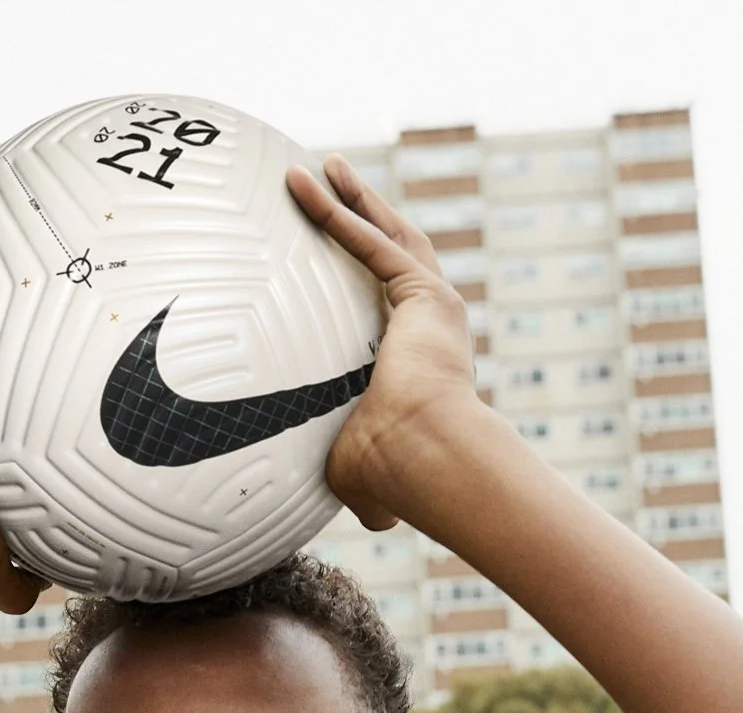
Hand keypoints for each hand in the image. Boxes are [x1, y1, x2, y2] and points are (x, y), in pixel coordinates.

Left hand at [287, 157, 482, 529]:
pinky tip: (309, 187)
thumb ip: (351, 479)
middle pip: (396, 254)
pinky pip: (371, 244)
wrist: (428, 460)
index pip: (390, 308)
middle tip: (335, 183)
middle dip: (365, 215)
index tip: (335, 259)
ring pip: (387, 236)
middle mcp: (433, 327)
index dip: (364, 278)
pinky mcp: (424, 295)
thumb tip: (341, 514)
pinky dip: (339, 213)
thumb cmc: (397, 476)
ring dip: (352, 199)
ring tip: (322, 167)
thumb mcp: (358, 471)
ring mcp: (433, 307)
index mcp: (420, 363)